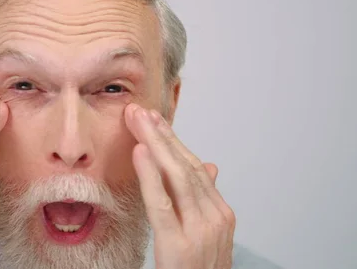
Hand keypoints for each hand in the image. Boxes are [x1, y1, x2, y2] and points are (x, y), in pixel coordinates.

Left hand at [125, 103, 235, 268]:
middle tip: (140, 111)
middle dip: (161, 135)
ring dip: (155, 144)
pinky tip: (140, 152)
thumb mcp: (207, 234)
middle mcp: (214, 218)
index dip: (172, 141)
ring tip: (137, 122)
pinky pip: (161, 203)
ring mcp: (200, 231)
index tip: (154, 119)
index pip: (193, 167)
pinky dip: (150, 175)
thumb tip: (209, 166)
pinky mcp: (179, 245)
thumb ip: (204, 199)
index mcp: (220, 213)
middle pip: (185, 166)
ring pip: (176, 177)